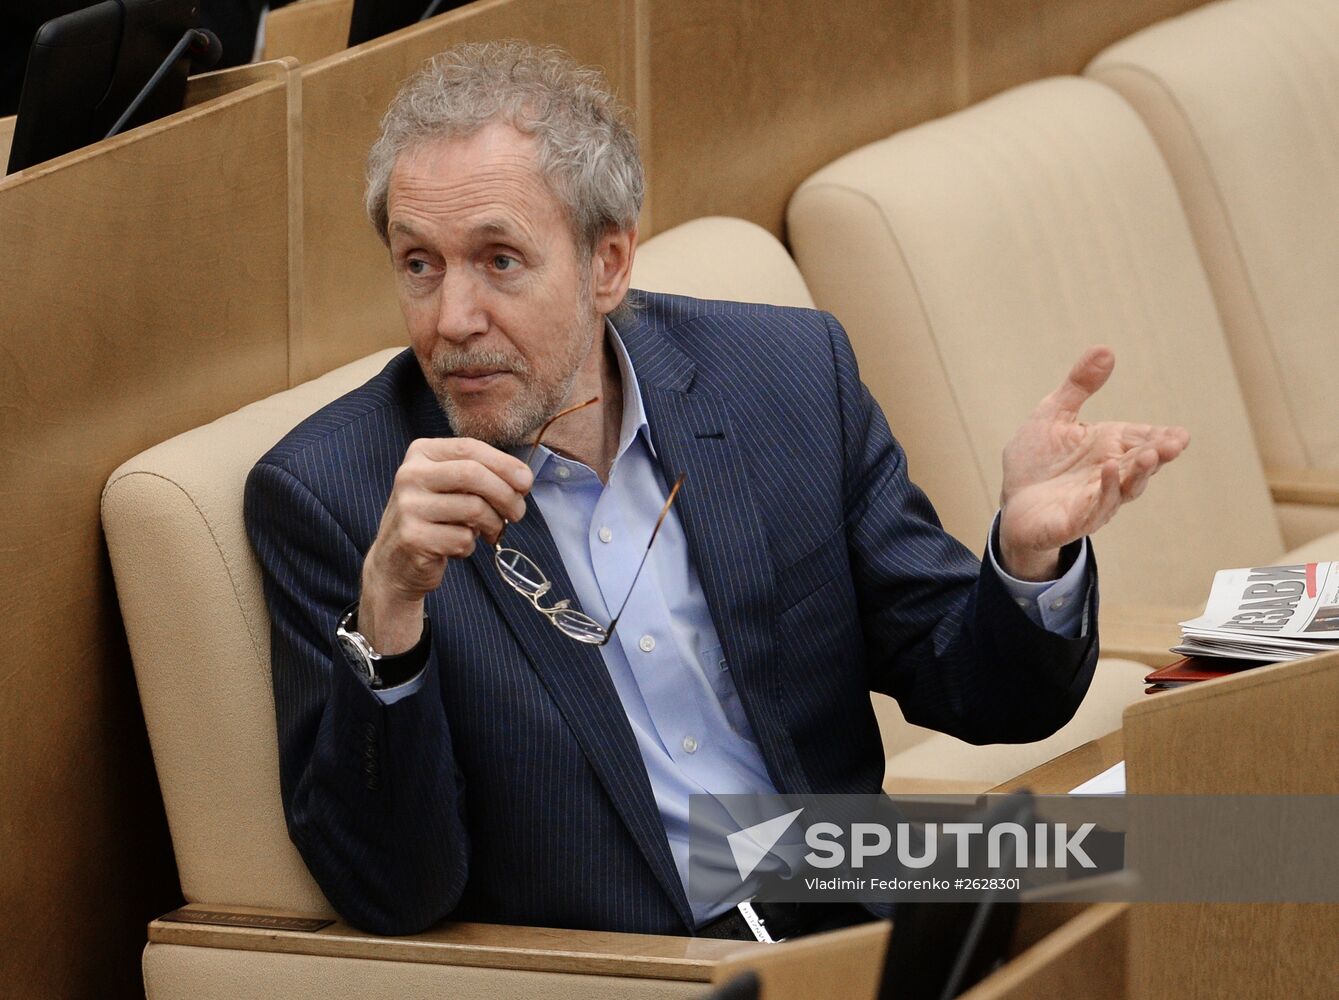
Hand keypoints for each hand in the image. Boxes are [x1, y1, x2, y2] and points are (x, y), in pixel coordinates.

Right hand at [359, 438, 533, 652]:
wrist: (395, 561)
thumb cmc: (435, 518)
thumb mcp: (452, 486)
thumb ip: (482, 475)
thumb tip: (523, 480)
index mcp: (421, 453)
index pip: (470, 448)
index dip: (505, 464)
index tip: (526, 482)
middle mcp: (410, 475)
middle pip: (473, 475)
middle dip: (506, 494)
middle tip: (518, 513)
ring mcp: (408, 506)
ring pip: (473, 508)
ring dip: (493, 524)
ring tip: (491, 531)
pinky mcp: (413, 537)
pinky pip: (463, 538)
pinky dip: (470, 546)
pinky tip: (459, 547)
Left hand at [998, 346, 1189, 580]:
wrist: (1012, 505)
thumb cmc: (1036, 461)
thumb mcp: (1053, 415)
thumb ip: (1078, 386)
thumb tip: (1106, 349)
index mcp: (1108, 447)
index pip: (1141, 440)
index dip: (1161, 438)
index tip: (1180, 434)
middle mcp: (1108, 474)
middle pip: (1139, 464)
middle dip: (1158, 454)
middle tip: (1176, 443)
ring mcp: (1094, 499)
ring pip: (1124, 488)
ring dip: (1137, 473)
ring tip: (1148, 456)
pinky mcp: (1073, 521)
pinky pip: (1093, 509)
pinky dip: (1104, 492)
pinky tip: (1109, 472)